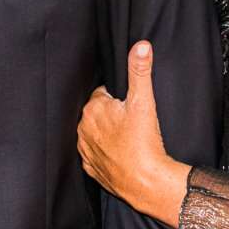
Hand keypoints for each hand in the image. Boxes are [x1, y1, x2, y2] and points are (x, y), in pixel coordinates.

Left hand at [78, 42, 188, 228]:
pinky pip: (96, 154)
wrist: (146, 182)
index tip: (131, 106)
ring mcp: (85, 150)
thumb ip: (140, 71)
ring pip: (95, 133)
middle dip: (112, 114)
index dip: (119, 98)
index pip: (103, 93)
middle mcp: (83, 129)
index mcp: (92, 109)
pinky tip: (121, 153)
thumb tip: (140, 46)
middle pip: (98, 113)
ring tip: (128, 138)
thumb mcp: (144, 101)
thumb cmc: (144, 142)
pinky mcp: (91, 168)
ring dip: (108, 133)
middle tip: (132, 122)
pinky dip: (106, 153)